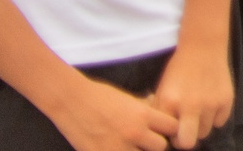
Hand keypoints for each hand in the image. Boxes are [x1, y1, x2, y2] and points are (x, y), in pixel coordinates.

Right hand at [50, 75, 176, 150]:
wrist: (70, 100)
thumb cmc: (99, 96)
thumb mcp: (128, 98)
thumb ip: (145, 108)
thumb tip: (158, 110)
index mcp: (142, 114)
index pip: (172, 127)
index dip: (170, 129)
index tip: (164, 129)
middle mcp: (133, 132)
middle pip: (160, 147)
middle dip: (155, 144)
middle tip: (145, 140)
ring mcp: (116, 147)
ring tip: (131, 144)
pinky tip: (115, 147)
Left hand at [147, 47, 233, 148]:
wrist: (203, 47)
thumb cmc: (179, 69)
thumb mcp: (162, 89)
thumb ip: (160, 112)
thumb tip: (161, 132)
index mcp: (170, 102)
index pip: (168, 135)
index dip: (170, 134)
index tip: (172, 127)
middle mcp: (191, 106)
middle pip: (188, 143)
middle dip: (185, 138)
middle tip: (185, 128)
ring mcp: (211, 104)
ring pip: (205, 132)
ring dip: (200, 125)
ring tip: (198, 111)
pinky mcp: (226, 100)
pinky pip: (220, 121)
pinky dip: (215, 116)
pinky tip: (210, 102)